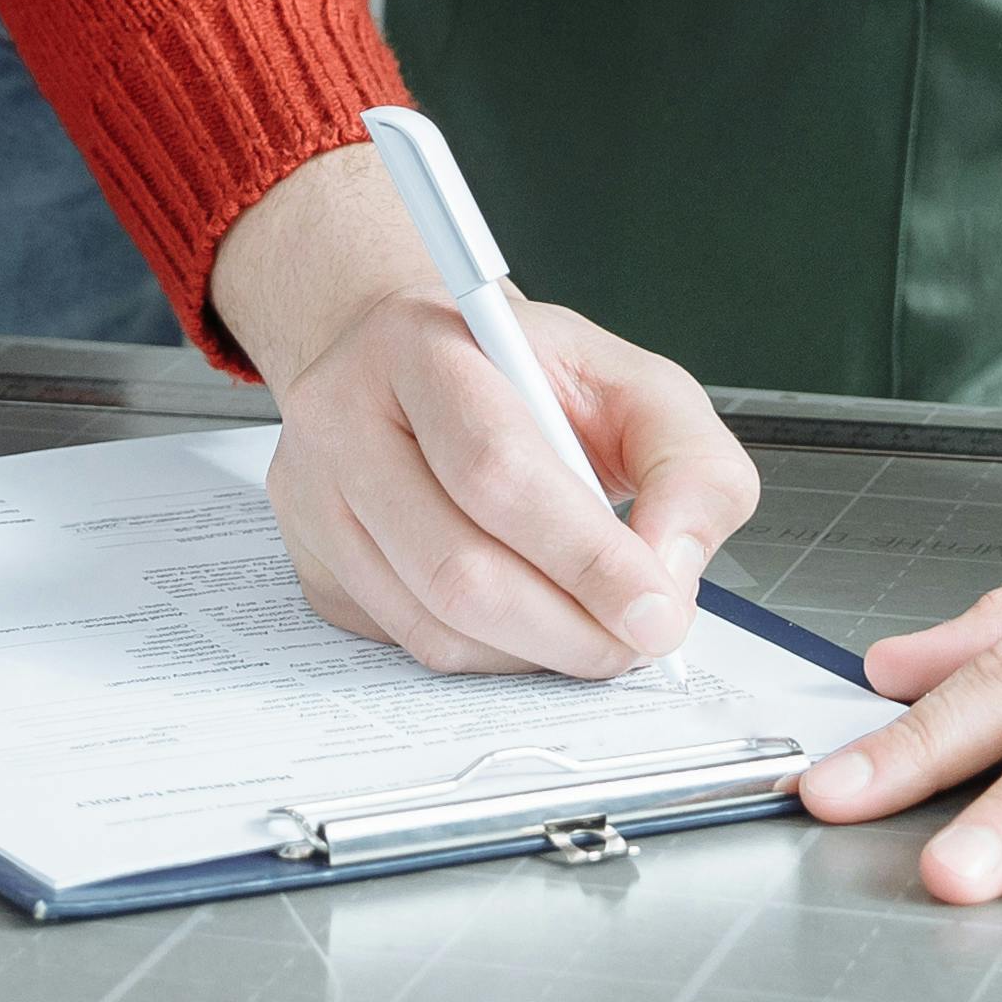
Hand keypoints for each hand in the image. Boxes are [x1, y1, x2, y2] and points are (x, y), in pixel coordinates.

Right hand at [205, 143, 757, 678]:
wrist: (416, 364)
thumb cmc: (525, 374)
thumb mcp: (634, 382)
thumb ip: (688, 465)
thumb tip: (672, 573)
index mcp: (423, 345)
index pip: (498, 468)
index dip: (585, 555)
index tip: (657, 610)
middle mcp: (345, 418)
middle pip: (456, 566)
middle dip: (569, 627)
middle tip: (637, 640)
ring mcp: (314, 497)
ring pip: (431, 624)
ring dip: (534, 654)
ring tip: (593, 631)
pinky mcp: (313, 564)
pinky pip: (407, 645)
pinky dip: (489, 656)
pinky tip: (529, 622)